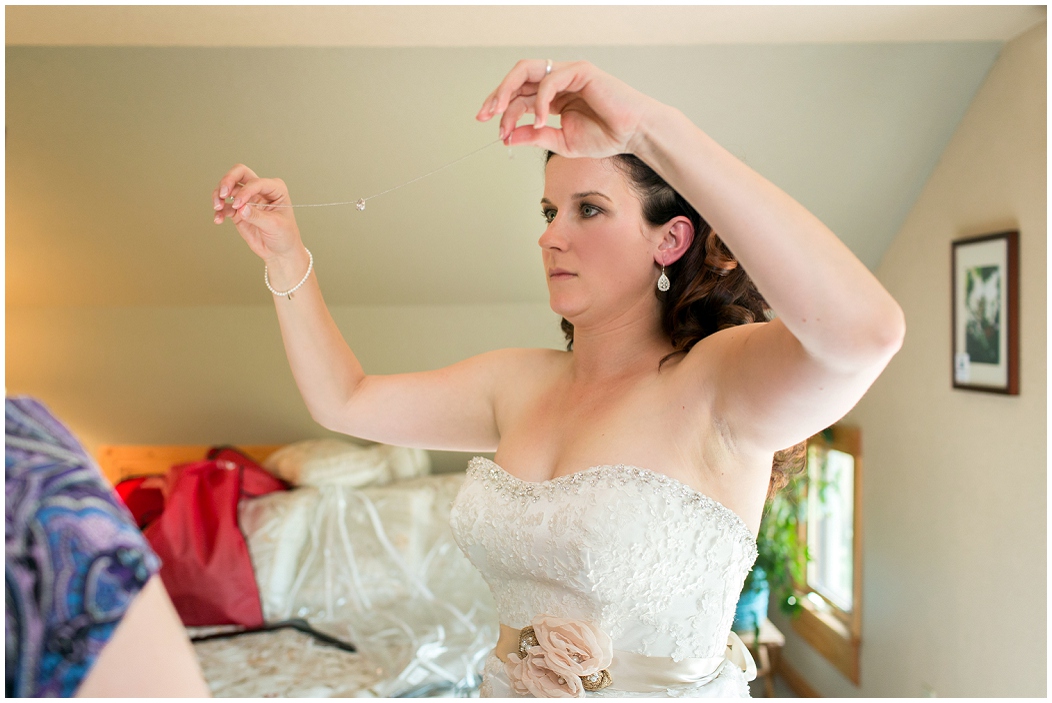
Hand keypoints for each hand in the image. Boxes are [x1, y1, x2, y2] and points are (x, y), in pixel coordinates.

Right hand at [212, 164, 301, 261]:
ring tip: (218, 207)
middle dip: (228, 180)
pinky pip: (224, 206)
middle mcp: (260, 190)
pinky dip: (219, 211)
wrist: (280, 251)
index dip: (245, 191)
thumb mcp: (275, 225)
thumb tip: (240, 208)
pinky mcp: (238, 211)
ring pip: (228, 188)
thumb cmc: (285, 235)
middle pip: (240, 173)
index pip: (256, 182)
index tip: (239, 204)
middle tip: (222, 193)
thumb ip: (257, 216)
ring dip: (219, 195)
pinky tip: (218, 219)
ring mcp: (247, 199)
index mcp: (275, 188)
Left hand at [476, 60, 663, 157]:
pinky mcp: (580, 71)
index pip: (519, 97)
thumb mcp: (562, 142)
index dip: (504, 114)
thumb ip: (536, 137)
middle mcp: (558, 81)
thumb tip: (509, 137)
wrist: (634, 134)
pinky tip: (542, 121)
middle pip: (517, 79)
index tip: (498, 134)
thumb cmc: (606, 136)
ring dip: (508, 90)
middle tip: (485, 115)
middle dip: (497, 95)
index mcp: (553, 97)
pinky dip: (540, 102)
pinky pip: (550, 81)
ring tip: (500, 113)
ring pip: (527, 71)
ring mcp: (568, 73)